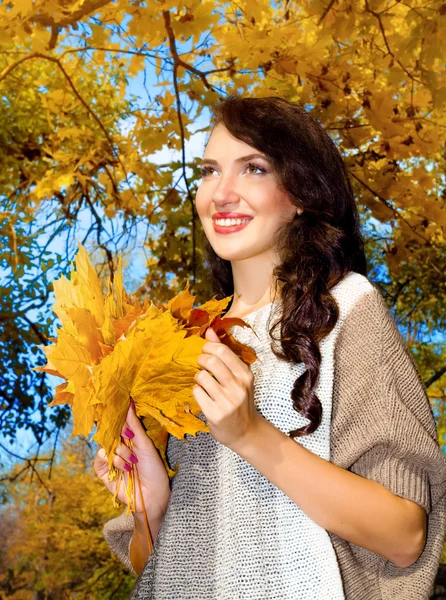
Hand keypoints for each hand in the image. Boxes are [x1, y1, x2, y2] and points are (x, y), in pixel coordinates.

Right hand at [94, 401, 170, 516]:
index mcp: (129, 437)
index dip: (119, 418)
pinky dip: (113, 460)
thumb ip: (134, 424)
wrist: (153, 495)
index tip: (122, 414)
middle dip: (121, 435)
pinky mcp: (103, 471)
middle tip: (131, 440)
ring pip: (105, 444)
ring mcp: (110, 458)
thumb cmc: (154, 468)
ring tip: (132, 461)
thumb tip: (129, 402)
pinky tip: (124, 467)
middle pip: (109, 431)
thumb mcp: (145, 444)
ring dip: (120, 451)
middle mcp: (118, 446)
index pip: (118, 422)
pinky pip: (100, 458)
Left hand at [192, 327, 259, 448]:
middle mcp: (238, 387)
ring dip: (198, 377)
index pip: (222, 351)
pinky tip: (203, 396)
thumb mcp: (238, 376)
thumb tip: (209, 331)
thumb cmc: (240, 400)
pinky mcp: (215, 414)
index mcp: (245, 374)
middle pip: (211, 361)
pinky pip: (197, 393)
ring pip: (201, 377)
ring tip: (203, 382)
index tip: (205, 351)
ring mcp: (227, 401)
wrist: (245, 432)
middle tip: (202, 365)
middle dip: (201, 360)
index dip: (208, 347)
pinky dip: (197, 391)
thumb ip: (224, 353)